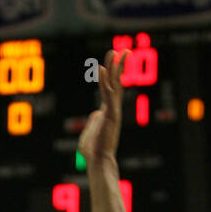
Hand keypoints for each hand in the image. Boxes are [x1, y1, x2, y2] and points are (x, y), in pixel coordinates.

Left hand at [77, 48, 127, 164]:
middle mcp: (112, 109)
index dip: (110, 75)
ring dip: (115, 67)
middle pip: (116, 83)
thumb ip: (93, 121)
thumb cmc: (94, 152)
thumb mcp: (90, 133)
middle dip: (117, 66)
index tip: (110, 62)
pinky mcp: (110, 114)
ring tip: (115, 52)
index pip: (110, 89)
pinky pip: (107, 94)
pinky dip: (104, 81)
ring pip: (115, 84)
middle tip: (120, 50)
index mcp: (107, 113)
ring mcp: (112, 111)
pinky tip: (101, 68)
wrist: (98, 161)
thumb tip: (95, 113)